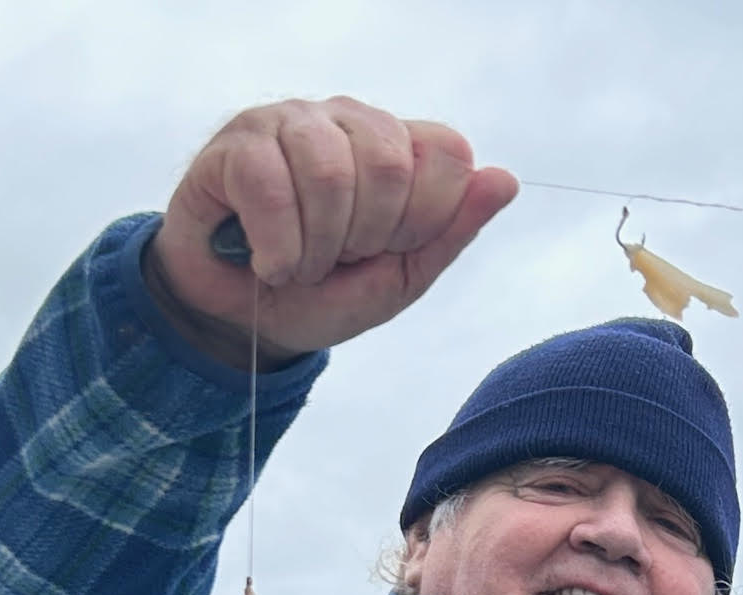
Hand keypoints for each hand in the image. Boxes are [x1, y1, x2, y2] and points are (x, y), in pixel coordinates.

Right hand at [146, 97, 517, 368]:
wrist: (245, 324)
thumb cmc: (323, 294)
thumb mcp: (400, 277)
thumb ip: (452, 230)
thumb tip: (505, 180)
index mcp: (397, 146)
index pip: (449, 152)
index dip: (424, 218)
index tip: (388, 249)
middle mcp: (347, 121)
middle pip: (388, 164)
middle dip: (365, 237)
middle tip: (338, 258)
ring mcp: (290, 122)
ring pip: (329, 172)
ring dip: (317, 248)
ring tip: (301, 263)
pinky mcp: (237, 143)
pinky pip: (271, 187)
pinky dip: (276, 248)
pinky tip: (268, 262)